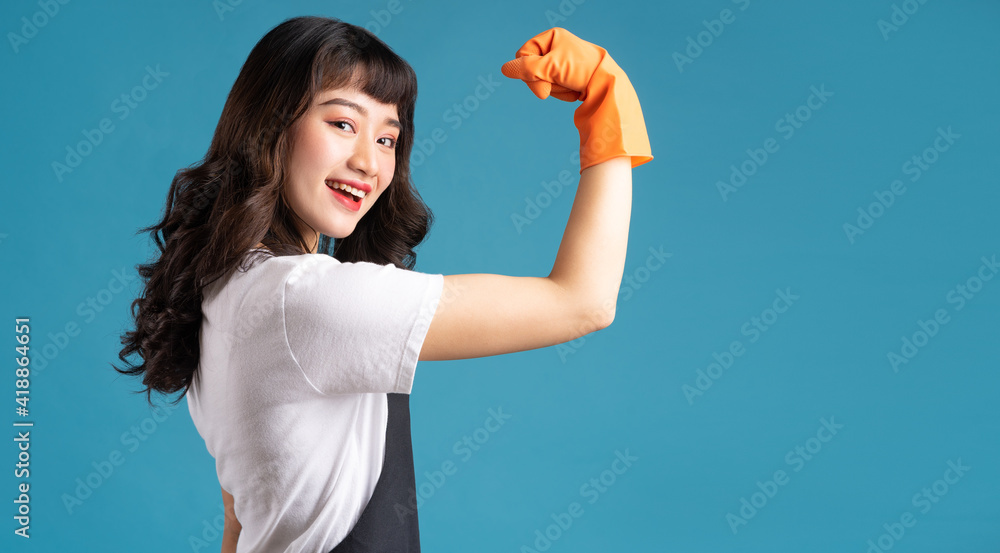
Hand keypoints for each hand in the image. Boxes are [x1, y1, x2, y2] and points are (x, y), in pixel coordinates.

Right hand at [501, 27, 652, 171]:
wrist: (608, 84)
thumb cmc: (581, 69)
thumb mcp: (551, 68)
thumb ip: (526, 69)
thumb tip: (505, 69)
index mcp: (551, 37)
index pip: (524, 54)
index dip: (528, 71)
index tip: (542, 82)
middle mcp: (556, 47)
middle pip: (531, 69)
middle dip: (544, 82)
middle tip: (557, 86)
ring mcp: (561, 62)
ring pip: (542, 81)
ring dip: (555, 89)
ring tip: (571, 86)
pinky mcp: (568, 76)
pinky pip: (554, 87)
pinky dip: (562, 93)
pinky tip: (575, 91)